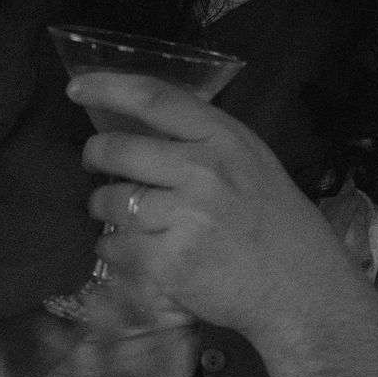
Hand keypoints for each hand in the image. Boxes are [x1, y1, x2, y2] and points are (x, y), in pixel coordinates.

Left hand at [65, 73, 370, 348]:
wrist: (300, 289)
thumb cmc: (277, 224)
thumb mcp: (252, 162)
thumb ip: (205, 140)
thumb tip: (142, 124)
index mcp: (224, 140)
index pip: (155, 99)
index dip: (107, 87)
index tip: (77, 87)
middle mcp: (204, 173)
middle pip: (118, 149)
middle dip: (95, 156)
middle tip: (96, 163)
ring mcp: (187, 219)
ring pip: (112, 200)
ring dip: (103, 206)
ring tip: (117, 213)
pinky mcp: (171, 263)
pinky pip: (115, 246)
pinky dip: (113, 248)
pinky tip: (131, 250)